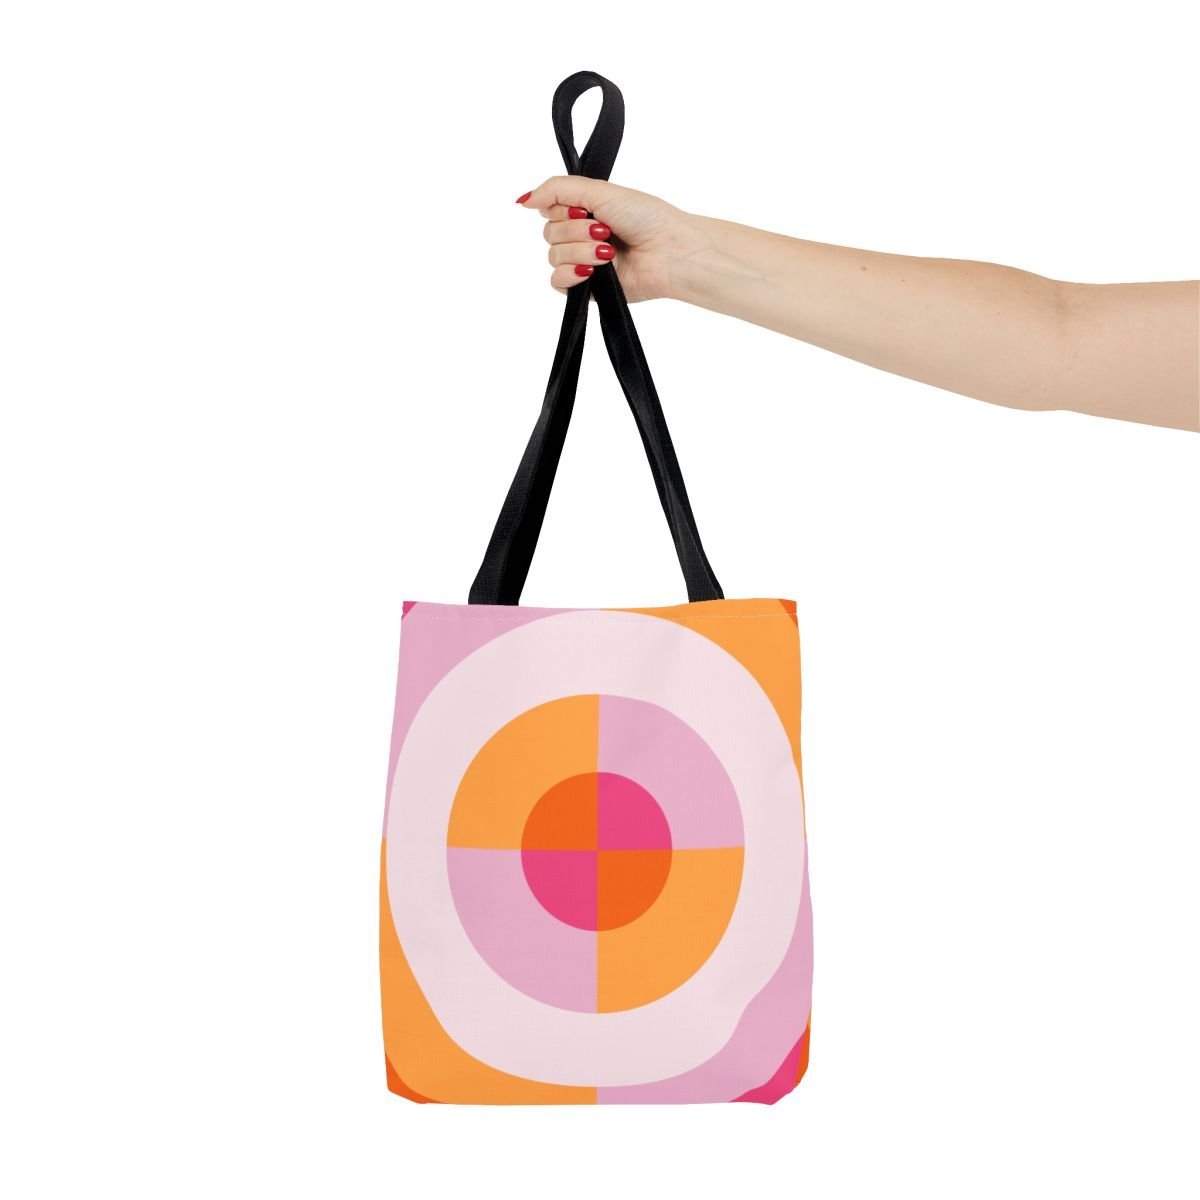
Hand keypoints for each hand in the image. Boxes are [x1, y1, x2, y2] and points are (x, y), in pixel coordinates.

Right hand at [516, 176, 699, 301]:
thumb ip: (557, 189)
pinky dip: (572, 274)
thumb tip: (524, 199)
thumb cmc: (645, 217)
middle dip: (574, 231)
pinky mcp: (586, 288)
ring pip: (553, 256)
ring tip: (608, 251)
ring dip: (580, 251)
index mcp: (583, 212)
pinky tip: (592, 271)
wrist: (667, 251)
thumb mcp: (598, 190)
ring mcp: (583, 262)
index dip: (561, 209)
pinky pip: (557, 282)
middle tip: (604, 230)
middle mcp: (581, 236)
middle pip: (548, 233)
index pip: (548, 208)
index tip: (584, 210)